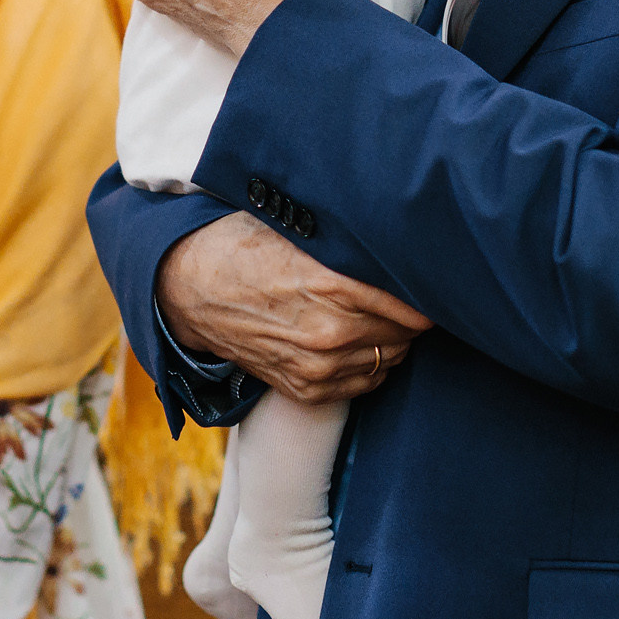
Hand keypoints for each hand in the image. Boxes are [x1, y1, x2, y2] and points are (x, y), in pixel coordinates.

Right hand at [157, 212, 431, 403]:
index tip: (431, 278)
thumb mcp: (298, 229)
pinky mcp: (307, 389)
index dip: (426, 290)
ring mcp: (318, 368)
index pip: (413, 304)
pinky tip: (360, 338)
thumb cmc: (244, 246)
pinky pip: (366, 382)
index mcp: (332, 287)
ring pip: (390, 358)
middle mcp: (330, 335)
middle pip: (407, 333)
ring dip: (393, 339)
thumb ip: (350, 241)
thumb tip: (401, 237)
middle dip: (412, 314)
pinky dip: (371, 362)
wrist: (187, 289)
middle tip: (411, 292)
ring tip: (383, 314)